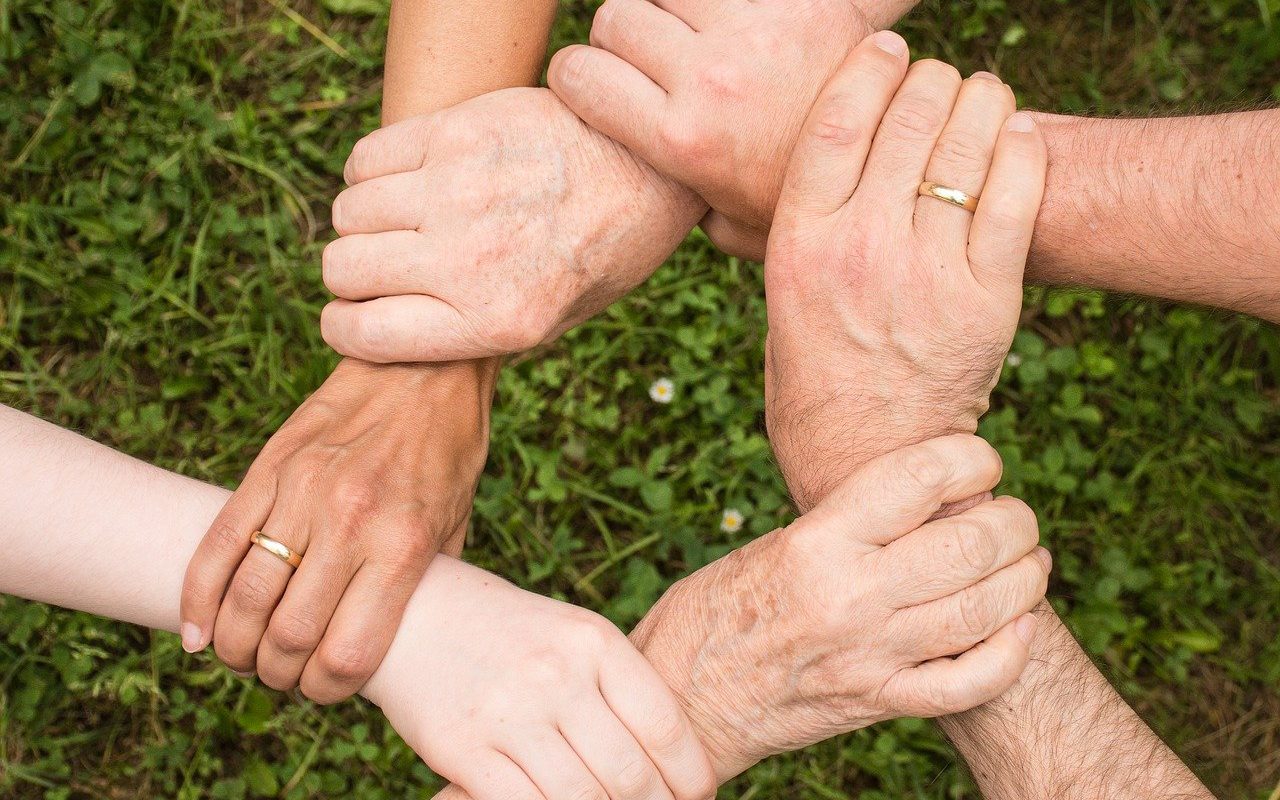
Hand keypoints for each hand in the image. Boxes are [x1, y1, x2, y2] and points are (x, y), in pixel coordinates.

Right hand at [180, 358, 494, 701]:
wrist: (423, 366)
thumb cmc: (448, 451)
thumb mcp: (456, 524)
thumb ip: (424, 584)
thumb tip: (397, 643)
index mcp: (402, 545)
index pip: (347, 653)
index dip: (327, 690)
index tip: (325, 690)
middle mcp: (350, 522)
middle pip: (288, 636)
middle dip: (278, 674)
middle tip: (281, 676)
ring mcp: (303, 492)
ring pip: (245, 597)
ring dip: (235, 645)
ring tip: (243, 655)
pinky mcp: (269, 468)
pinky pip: (217, 544)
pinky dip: (197, 598)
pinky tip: (198, 631)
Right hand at [319, 87, 705, 362]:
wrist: (649, 168)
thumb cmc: (601, 252)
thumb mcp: (553, 322)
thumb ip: (472, 333)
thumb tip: (389, 334)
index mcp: (496, 322)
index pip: (363, 334)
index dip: (345, 327)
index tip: (352, 316)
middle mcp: (471, 260)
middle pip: (343, 269)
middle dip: (351, 275)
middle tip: (383, 266)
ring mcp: (460, 191)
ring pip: (348, 212)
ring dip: (363, 221)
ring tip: (401, 220)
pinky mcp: (457, 132)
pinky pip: (366, 158)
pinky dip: (370, 173)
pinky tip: (407, 179)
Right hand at [362, 557, 716, 799]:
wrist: (412, 614)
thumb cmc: (509, 633)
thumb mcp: (572, 636)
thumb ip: (617, 688)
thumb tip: (673, 760)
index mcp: (593, 641)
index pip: (665, 726)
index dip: (692, 776)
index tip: (696, 797)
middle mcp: (556, 675)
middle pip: (630, 774)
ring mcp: (508, 714)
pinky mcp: (462, 749)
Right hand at [548, 0, 928, 258]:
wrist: (897, 163)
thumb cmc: (807, 203)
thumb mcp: (734, 224)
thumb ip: (683, 205)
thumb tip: (650, 197)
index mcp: (680, 139)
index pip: (578, 74)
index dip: (577, 75)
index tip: (594, 84)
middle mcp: (707, 80)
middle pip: (616, 18)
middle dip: (622, 38)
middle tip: (649, 62)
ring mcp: (749, 34)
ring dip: (668, 8)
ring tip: (692, 39)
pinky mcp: (791, 2)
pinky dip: (714, 1)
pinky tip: (731, 24)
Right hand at [630, 435, 1049, 779]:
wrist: (682, 698)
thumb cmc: (717, 609)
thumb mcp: (775, 545)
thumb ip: (849, 525)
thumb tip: (929, 500)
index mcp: (817, 542)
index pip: (920, 478)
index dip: (972, 458)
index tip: (982, 461)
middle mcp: (849, 595)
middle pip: (971, 543)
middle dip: (1014, 521)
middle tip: (1016, 516)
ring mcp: (870, 655)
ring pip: (985, 610)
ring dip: (1025, 579)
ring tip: (1030, 562)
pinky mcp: (878, 703)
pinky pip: (970, 682)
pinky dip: (1011, 653)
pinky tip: (1019, 627)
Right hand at [759, 35, 1046, 508]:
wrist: (868, 461)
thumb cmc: (814, 379)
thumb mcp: (778, 299)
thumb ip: (786, 231)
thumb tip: (786, 167)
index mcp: (799, 244)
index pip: (836, 121)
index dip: (868, 68)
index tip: (887, 47)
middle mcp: (860, 249)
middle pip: (907, 119)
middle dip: (930, 80)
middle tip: (939, 79)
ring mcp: (927, 273)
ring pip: (966, 145)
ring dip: (981, 101)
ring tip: (981, 96)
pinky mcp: (987, 300)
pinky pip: (1016, 196)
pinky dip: (1022, 149)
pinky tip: (1017, 134)